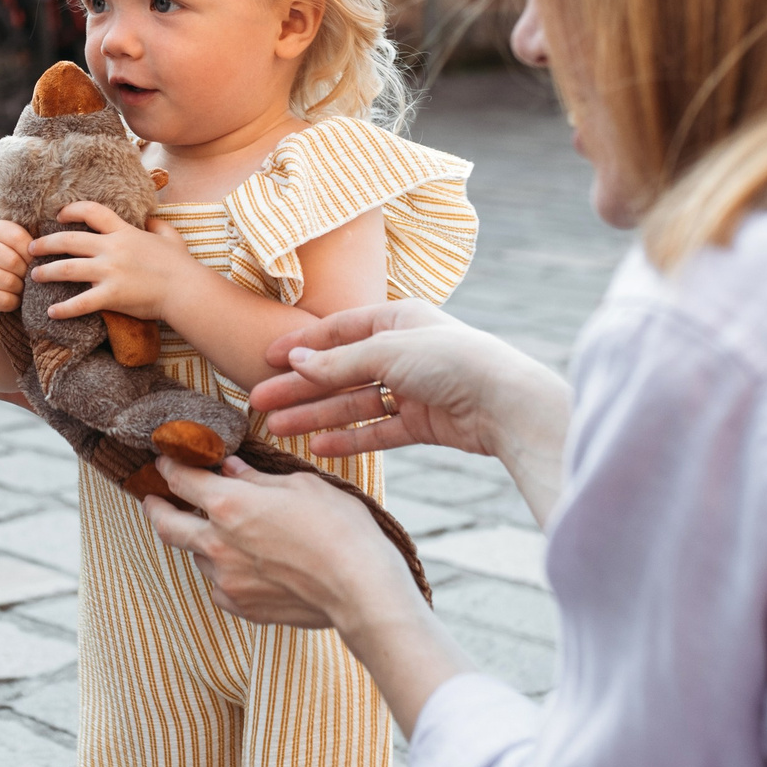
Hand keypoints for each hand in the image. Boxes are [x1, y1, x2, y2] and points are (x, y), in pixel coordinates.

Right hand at [0, 219, 33, 314]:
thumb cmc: (4, 258)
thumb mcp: (12, 243)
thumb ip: (29, 241)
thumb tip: (52, 249)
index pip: (18, 238)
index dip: (32, 253)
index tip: (35, 261)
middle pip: (13, 262)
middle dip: (26, 273)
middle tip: (28, 277)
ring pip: (9, 283)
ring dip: (21, 288)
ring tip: (20, 286)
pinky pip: (3, 300)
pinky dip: (13, 301)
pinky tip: (11, 296)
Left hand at [31, 202, 192, 321]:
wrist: (186, 290)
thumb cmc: (181, 265)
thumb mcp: (170, 237)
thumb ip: (157, 225)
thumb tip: (150, 220)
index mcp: (124, 233)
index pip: (91, 212)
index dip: (71, 211)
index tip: (58, 215)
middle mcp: (112, 249)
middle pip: (69, 240)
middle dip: (46, 243)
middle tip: (31, 249)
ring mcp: (110, 272)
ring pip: (67, 268)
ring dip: (47, 272)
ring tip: (34, 276)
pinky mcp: (111, 295)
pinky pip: (80, 303)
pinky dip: (63, 309)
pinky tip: (51, 312)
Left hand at [142, 457, 415, 629]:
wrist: (360, 590)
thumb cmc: (339, 529)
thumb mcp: (302, 486)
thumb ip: (257, 478)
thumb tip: (229, 468)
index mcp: (228, 505)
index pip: (180, 479)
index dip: (169, 465)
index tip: (165, 459)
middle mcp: (216, 543)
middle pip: (166, 524)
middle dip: (156, 507)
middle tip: (153, 499)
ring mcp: (225, 579)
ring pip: (196, 555)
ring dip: (200, 540)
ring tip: (220, 532)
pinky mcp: (240, 606)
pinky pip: (218, 584)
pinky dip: (222, 570)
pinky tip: (243, 564)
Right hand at [249, 302, 567, 463]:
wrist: (506, 402)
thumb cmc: (451, 361)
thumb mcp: (387, 352)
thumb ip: (339, 362)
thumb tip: (296, 362)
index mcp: (398, 320)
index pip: (339, 331)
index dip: (302, 345)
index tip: (267, 358)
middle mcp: (403, 352)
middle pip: (341, 371)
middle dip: (301, 387)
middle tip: (260, 401)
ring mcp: (413, 389)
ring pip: (355, 403)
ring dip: (317, 415)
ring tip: (280, 429)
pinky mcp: (423, 422)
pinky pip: (377, 430)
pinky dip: (349, 438)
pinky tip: (318, 446)